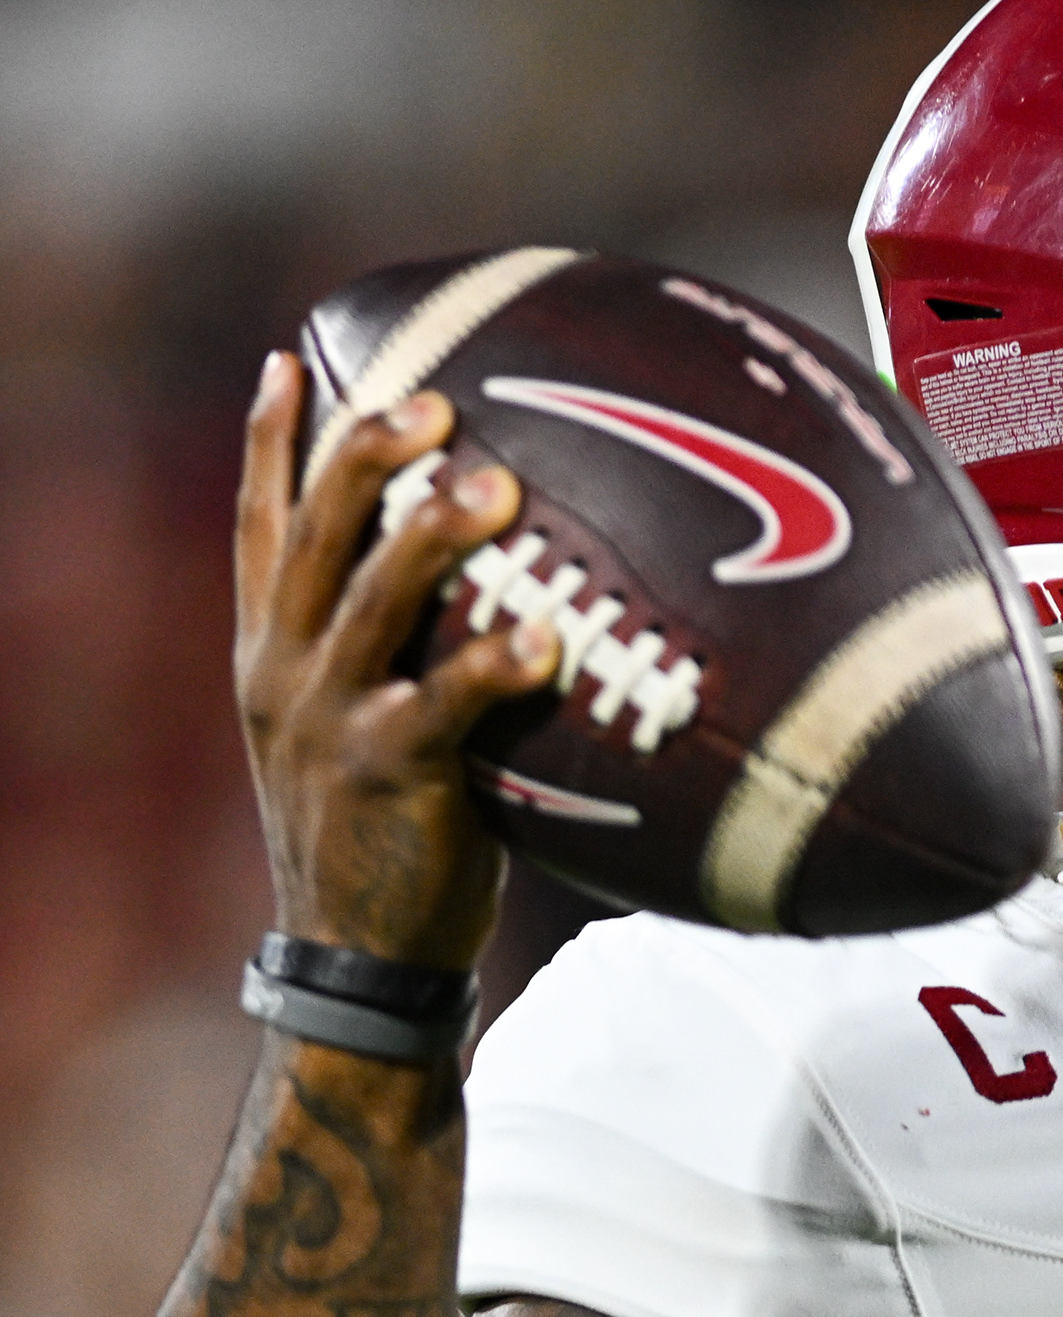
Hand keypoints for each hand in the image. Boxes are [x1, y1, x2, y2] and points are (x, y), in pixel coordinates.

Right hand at [235, 354, 557, 971]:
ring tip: (497, 484)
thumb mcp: (362, 727)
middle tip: (433, 399)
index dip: (271, 441)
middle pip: (314, 536)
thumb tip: (493, 580)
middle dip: (365, 456)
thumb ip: (396, 653)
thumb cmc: (388, 828)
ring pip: (370, 602)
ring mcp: (331, 722)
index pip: (260, 526)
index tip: (292, 358)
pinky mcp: (391, 776)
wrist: (361, 958)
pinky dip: (493, 666)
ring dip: (431, 537)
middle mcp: (286, 673)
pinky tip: (548, 637)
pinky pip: (444, 706)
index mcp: (271, 652)